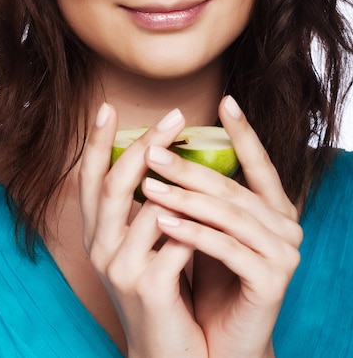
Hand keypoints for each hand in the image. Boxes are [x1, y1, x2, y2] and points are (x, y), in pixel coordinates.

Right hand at [79, 104, 208, 356]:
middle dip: (146, 145)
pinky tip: (214, 208)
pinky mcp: (148, 287)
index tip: (106, 108)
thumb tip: (161, 158)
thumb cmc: (161, 289)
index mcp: (95, 234)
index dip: (96, 143)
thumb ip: (143, 208)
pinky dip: (196, 220)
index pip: (88, 179)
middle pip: (116, 184)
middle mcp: (98, 248)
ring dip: (179, 178)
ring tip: (203, 151)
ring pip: (150, 207)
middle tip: (175, 116)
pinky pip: (177, 239)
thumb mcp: (142, 245)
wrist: (167, 353)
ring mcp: (120, 268)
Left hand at [141, 95, 302, 357]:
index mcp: (272, 207)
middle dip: (188, 167)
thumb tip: (163, 147)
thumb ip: (199, 194)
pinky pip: (227, 248)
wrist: (217, 340)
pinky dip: (192, 233)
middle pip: (231, 188)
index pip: (258, 162)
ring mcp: (283, 252)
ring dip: (184, 198)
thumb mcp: (203, 226)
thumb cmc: (208, 276)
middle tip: (151, 148)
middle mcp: (285, 225)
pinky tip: (162, 222)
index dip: (244, 132)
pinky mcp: (272, 279)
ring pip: (228, 216)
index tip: (226, 100)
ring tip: (148, 185)